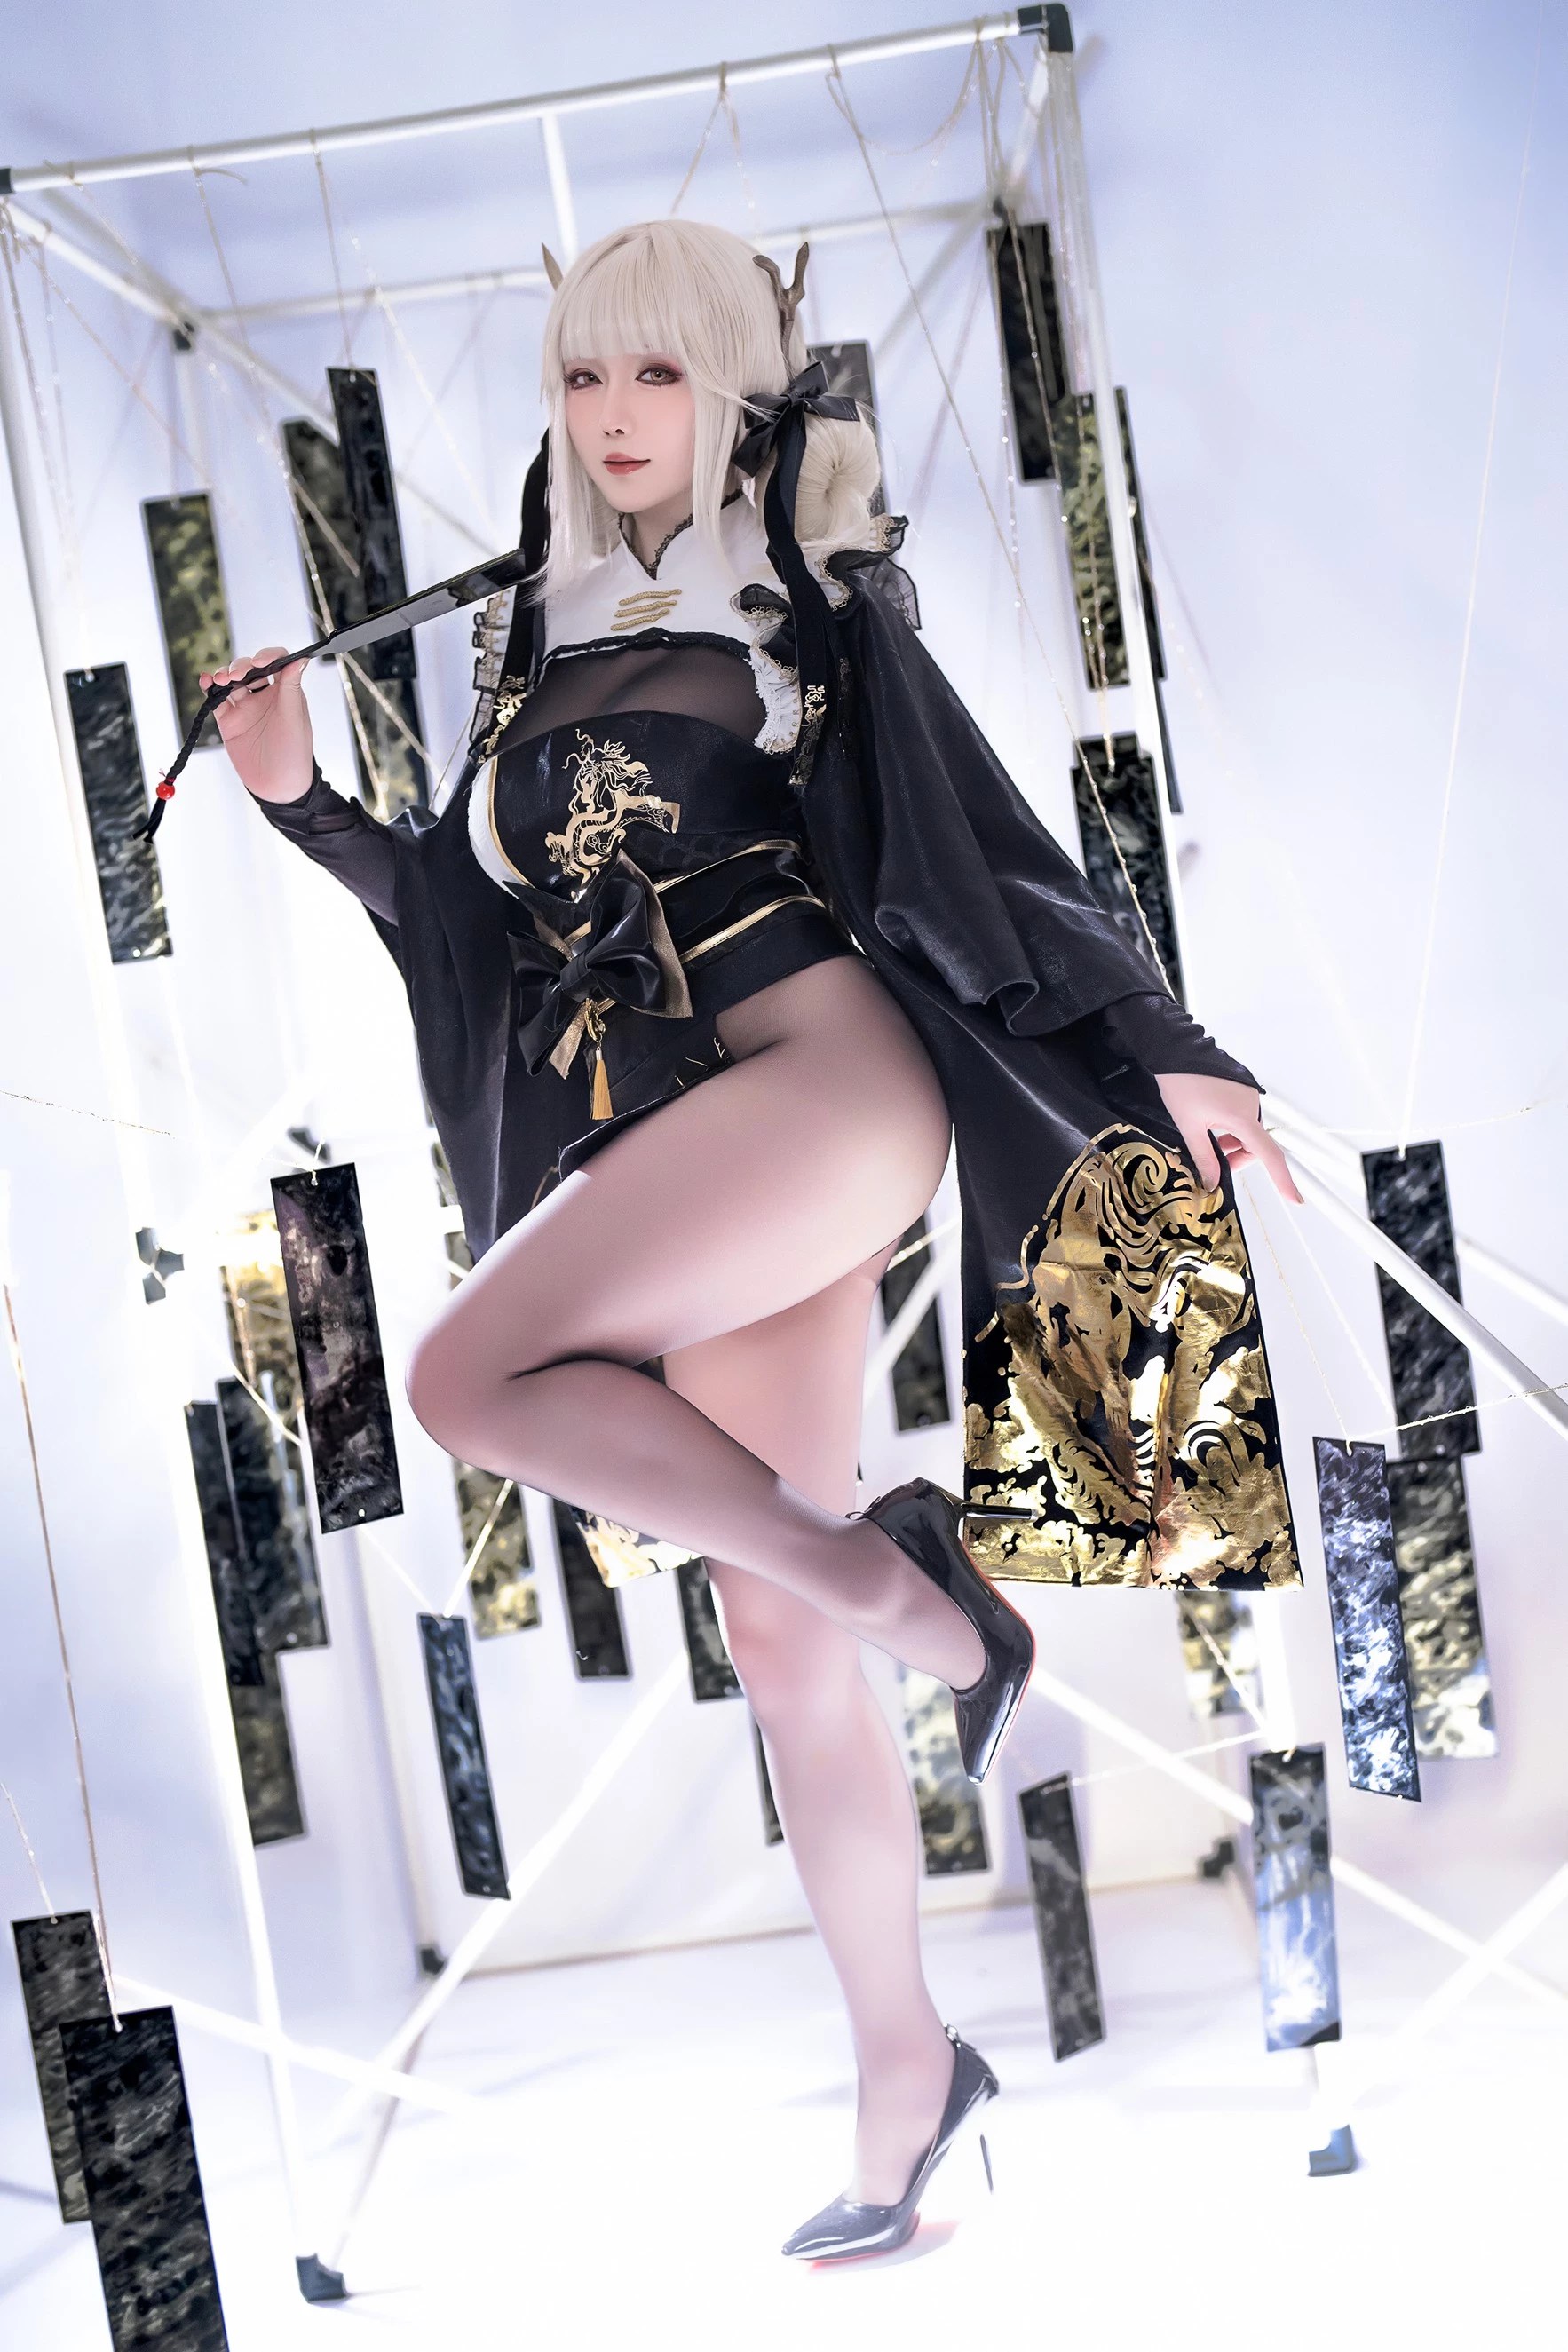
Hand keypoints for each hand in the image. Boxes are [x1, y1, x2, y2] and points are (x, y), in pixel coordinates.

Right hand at [201, 646, 314, 804]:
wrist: (277, 787)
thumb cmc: (294, 753)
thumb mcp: (293, 718)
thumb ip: (291, 688)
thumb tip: (301, 658)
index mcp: (285, 693)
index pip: (277, 663)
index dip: (268, 656)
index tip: (260, 661)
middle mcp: (265, 697)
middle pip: (249, 669)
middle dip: (241, 666)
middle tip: (236, 675)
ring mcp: (245, 708)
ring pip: (231, 682)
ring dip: (224, 675)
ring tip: (221, 680)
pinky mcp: (229, 721)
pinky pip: (216, 700)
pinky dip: (209, 689)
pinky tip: (206, 682)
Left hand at [1153, 1072, 1302, 1204]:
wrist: (1176, 1051)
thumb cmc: (1181, 1084)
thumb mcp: (1189, 1126)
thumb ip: (1204, 1157)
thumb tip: (1213, 1182)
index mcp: (1242, 1117)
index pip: (1269, 1155)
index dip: (1282, 1179)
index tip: (1295, 1199)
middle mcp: (1252, 1105)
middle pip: (1255, 1145)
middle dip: (1237, 1157)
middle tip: (1213, 1163)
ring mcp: (1249, 1096)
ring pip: (1248, 1132)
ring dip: (1232, 1142)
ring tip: (1206, 1138)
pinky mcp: (1243, 1089)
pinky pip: (1243, 1117)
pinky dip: (1231, 1128)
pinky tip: (1211, 1123)